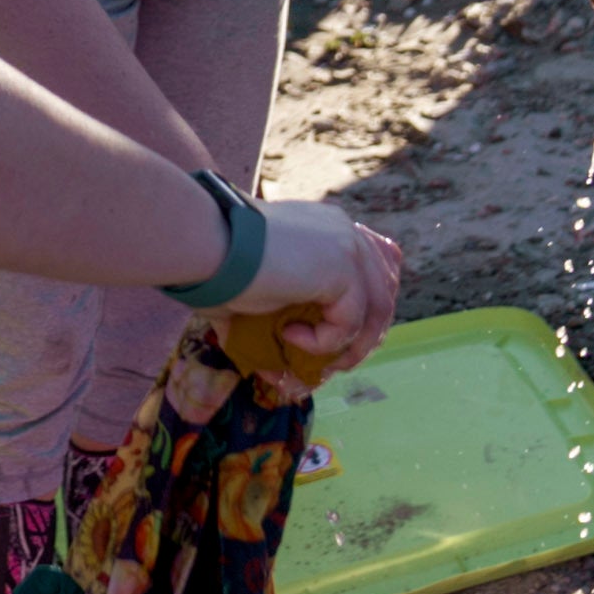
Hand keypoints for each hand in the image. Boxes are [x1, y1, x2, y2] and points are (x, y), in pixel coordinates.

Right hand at [226, 197, 402, 371]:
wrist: (209, 244)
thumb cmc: (216, 261)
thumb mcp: (258, 287)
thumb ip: (276, 314)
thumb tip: (269, 366)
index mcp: (326, 227)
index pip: (373, 263)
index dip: (367, 305)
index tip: (346, 339)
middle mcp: (343, 230)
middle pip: (383, 288)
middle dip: (366, 332)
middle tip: (339, 363)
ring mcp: (348, 246)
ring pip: (375, 309)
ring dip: (351, 346)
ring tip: (323, 365)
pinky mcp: (343, 269)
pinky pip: (349, 321)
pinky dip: (324, 341)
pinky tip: (291, 336)